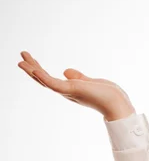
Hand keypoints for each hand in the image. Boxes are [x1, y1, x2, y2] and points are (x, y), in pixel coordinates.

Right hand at [17, 51, 134, 119]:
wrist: (117, 103)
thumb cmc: (107, 95)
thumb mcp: (90, 82)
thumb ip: (78, 77)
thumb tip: (66, 71)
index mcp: (70, 89)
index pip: (51, 80)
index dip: (40, 71)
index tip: (31, 61)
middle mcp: (66, 92)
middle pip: (44, 80)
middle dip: (32, 68)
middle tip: (21, 56)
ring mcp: (68, 92)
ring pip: (45, 81)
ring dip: (32, 71)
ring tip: (20, 60)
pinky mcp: (71, 90)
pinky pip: (53, 84)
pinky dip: (43, 77)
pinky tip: (34, 70)